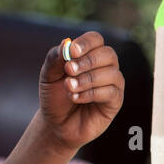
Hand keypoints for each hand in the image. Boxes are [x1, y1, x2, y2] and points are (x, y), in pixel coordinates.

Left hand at [39, 32, 124, 152]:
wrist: (56, 124)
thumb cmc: (54, 97)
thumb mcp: (48, 76)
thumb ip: (55, 58)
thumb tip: (66, 43)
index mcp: (89, 54)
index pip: (95, 39)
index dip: (86, 43)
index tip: (72, 52)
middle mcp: (105, 66)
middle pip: (107, 54)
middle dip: (87, 61)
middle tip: (69, 71)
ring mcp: (113, 83)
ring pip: (110, 73)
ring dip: (87, 80)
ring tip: (69, 88)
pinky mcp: (116, 101)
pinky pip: (110, 92)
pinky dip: (91, 94)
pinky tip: (76, 98)